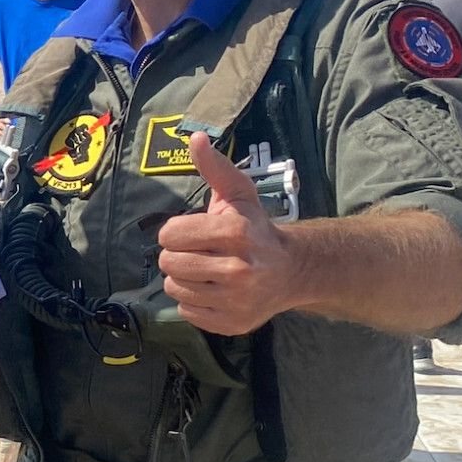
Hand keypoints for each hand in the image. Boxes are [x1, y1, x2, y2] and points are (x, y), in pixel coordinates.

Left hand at [157, 133, 297, 334]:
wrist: (293, 271)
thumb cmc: (255, 229)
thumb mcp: (238, 196)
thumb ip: (214, 168)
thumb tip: (195, 138)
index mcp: (236, 233)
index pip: (169, 235)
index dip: (177, 232)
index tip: (195, 232)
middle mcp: (238, 269)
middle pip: (168, 262)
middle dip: (179, 254)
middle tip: (202, 253)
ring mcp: (236, 300)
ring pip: (174, 287)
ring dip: (185, 278)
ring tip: (209, 270)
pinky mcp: (231, 323)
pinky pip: (185, 310)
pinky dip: (194, 300)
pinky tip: (215, 290)